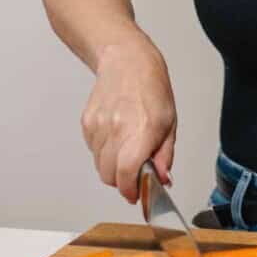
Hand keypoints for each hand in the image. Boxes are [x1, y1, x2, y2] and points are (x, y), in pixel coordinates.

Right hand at [80, 35, 176, 203]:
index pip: (126, 175)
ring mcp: (98, 127)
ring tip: (127, 147)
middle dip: (122, 181)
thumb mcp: (169, 123)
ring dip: (112, 166)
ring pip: (100, 165)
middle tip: (134, 173)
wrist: (127, 62)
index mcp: (141, 131)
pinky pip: (93, 150)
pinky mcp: (87, 123)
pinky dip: (103, 151)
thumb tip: (162, 179)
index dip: (130, 191)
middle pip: (109, 176)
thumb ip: (165, 156)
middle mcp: (117, 130)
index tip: (136, 194)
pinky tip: (116, 134)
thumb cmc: (151, 89)